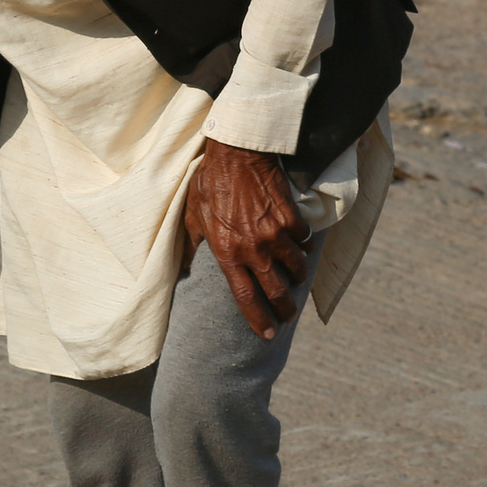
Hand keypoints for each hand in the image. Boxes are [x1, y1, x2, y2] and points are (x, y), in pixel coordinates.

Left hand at [183, 139, 307, 340]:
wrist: (237, 153)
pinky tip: (300, 245)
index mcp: (226, 252)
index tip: (267, 334)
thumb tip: (183, 267)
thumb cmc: (210, 183)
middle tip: (289, 315)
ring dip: (298, 276)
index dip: (258, 319)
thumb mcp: (192, 215)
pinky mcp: (291, 218)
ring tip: (297, 278)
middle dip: (286, 308)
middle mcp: (253, 249)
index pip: (244, 297)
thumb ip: (190, 245)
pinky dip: (303, 245)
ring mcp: (274, 234)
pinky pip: (303, 240)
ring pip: (296, 267)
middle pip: (276, 290)